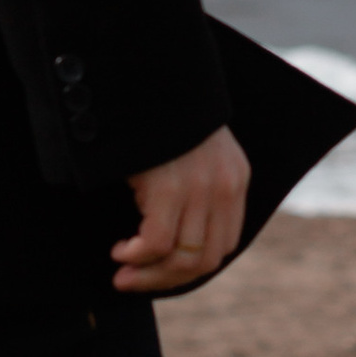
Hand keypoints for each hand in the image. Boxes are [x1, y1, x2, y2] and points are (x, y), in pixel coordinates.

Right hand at [114, 122, 249, 293]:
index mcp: (234, 179)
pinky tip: (120, 250)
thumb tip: (171, 236)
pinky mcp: (171, 187)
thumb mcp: (192, 151)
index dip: (189, 266)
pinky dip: (136, 256)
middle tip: (131, 281)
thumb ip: (195, 186)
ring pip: (181, 259)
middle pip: (204, 260)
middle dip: (166, 280)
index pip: (223, 245)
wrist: (147, 75)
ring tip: (122, 271)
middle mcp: (223, 187)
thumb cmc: (158, 116)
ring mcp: (199, 188)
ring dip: (147, 274)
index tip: (158, 270)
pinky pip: (157, 244)